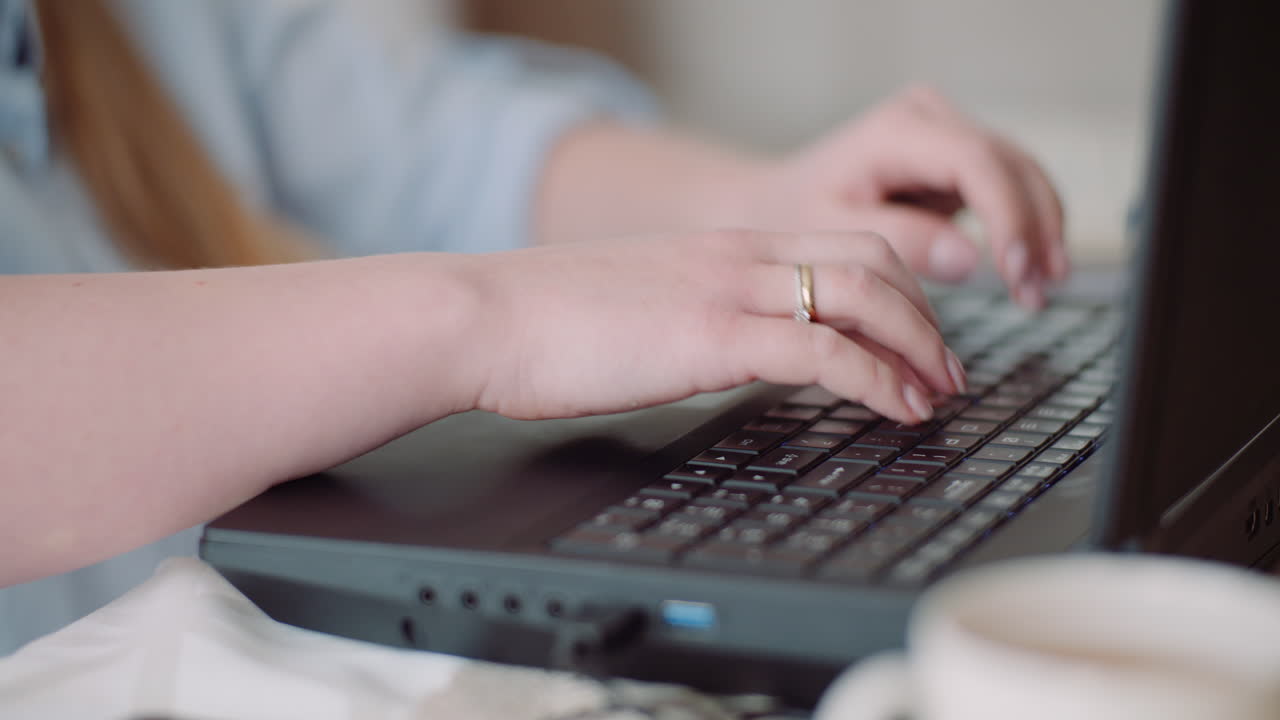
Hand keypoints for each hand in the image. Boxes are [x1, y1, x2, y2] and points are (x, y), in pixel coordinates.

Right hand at [461, 230, 965, 423]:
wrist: (487, 315)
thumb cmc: (547, 323)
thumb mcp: (642, 306)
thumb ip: (697, 316)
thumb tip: (727, 350)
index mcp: (723, 246)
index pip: (842, 244)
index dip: (900, 290)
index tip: (918, 335)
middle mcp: (739, 254)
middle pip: (875, 262)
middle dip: (928, 318)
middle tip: (948, 370)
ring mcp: (729, 289)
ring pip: (867, 296)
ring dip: (920, 348)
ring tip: (939, 393)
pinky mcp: (714, 334)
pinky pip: (825, 350)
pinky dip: (879, 380)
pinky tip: (898, 409)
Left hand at [739, 86, 1066, 307]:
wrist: (778, 201)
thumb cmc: (796, 214)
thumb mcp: (836, 232)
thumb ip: (903, 240)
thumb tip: (971, 259)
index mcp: (897, 130)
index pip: (976, 161)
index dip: (1006, 215)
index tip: (1015, 270)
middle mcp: (930, 119)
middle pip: (1010, 164)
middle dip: (1033, 229)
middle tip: (1039, 291)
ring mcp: (949, 134)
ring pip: (1022, 174)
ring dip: (1041, 231)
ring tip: (1043, 288)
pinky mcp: (959, 160)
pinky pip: (1010, 189)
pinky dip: (1027, 229)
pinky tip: (1033, 273)